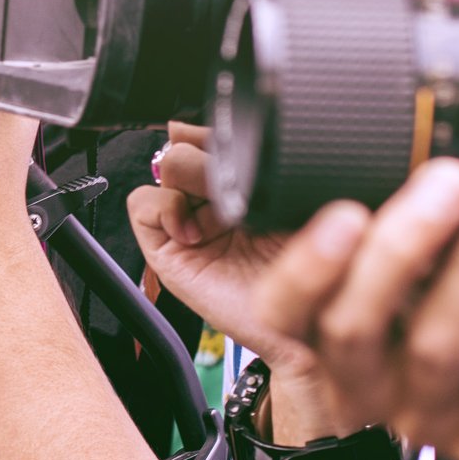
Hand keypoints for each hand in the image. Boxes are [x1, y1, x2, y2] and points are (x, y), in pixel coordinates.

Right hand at [128, 122, 300, 367]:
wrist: (311, 328)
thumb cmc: (318, 271)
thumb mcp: (305, 199)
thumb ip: (283, 164)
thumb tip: (251, 133)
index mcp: (247, 185)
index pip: (214, 135)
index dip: (217, 131)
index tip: (237, 138)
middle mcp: (213, 200)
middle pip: (187, 144)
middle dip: (208, 156)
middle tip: (234, 184)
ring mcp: (189, 223)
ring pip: (163, 167)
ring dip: (189, 179)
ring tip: (219, 212)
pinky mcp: (166, 250)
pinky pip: (141, 206)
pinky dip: (164, 208)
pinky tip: (195, 232)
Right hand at [252, 160, 458, 459]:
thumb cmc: (451, 320)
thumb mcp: (399, 286)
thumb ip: (380, 236)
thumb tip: (396, 139)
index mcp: (318, 343)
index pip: (283, 311)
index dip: (307, 267)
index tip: (346, 212)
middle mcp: (361, 390)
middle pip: (355, 327)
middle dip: (403, 246)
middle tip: (451, 178)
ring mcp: (426, 418)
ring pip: (440, 343)